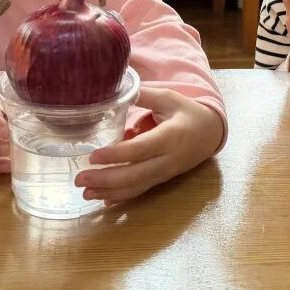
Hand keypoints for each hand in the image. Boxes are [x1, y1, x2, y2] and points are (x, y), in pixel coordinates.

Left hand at [75, 88, 222, 204]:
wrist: (210, 133)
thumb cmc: (187, 112)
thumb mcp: (168, 98)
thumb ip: (143, 95)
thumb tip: (115, 91)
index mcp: (170, 137)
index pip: (140, 149)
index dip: (117, 154)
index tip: (93, 156)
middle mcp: (167, 159)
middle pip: (135, 175)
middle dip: (106, 179)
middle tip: (79, 178)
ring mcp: (165, 173)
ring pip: (136, 187)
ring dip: (109, 191)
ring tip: (85, 192)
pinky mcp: (161, 179)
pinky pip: (140, 190)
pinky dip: (121, 197)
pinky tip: (103, 198)